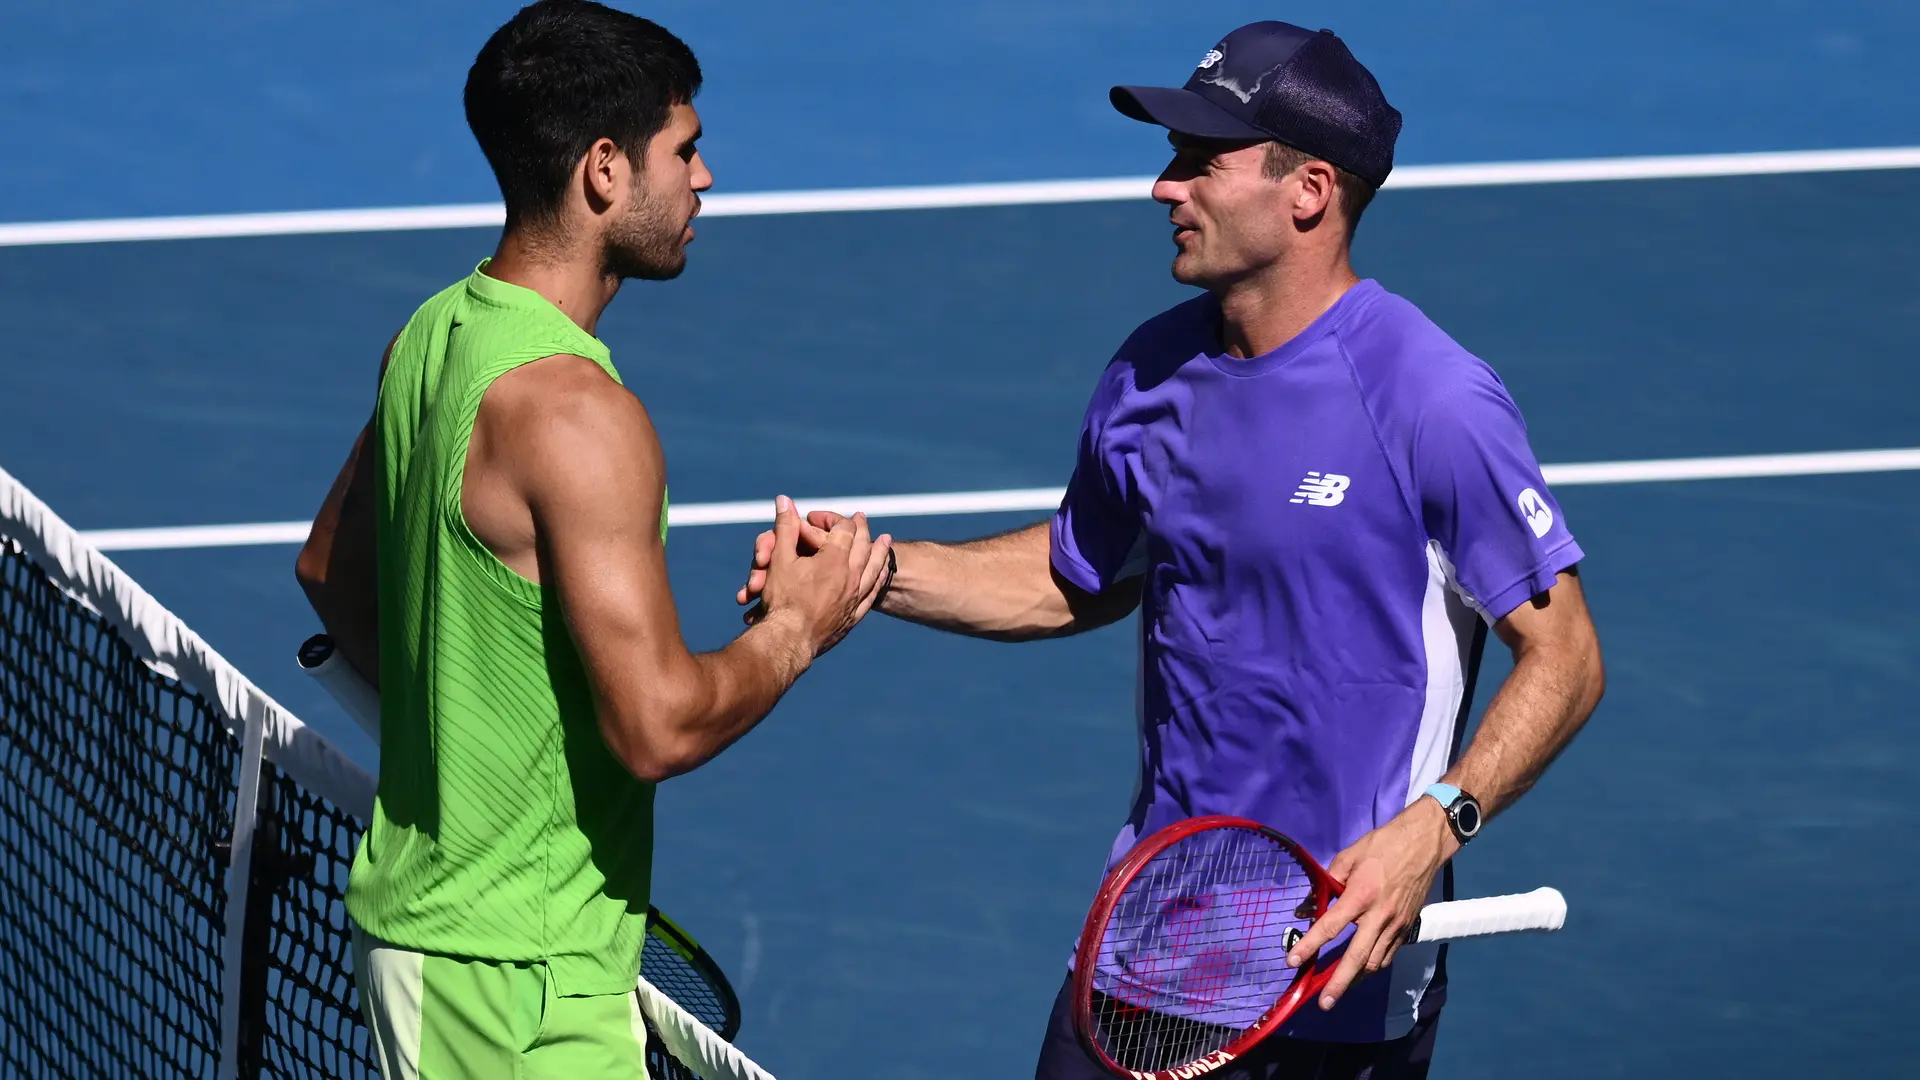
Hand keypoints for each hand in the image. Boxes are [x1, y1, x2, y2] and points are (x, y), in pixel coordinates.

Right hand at [753, 498, 889, 655]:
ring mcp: (855, 597)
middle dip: (863, 530)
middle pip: (864, 547)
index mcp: (835, 560)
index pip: (846, 531)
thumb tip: (785, 499)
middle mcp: (851, 577)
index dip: (843, 520)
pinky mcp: (853, 616)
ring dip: (880, 551)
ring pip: (874, 569)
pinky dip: (878, 579)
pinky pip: (872, 594)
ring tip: (886, 540)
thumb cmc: (782, 600)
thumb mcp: (780, 559)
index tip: (847, 515)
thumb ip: (785, 527)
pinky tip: (881, 574)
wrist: (789, 640)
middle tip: (863, 519)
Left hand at [1285, 798, 1458, 1010]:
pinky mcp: (1407, 927)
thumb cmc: (1382, 845)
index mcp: (1361, 894)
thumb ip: (1328, 883)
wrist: (1423, 844)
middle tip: (1324, 1003)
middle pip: (1357, 958)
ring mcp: (1396, 924)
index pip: (1331, 926)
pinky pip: (1388, 954)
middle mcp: (1379, 915)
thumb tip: (1309, 907)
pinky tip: (1362, 970)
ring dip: (1357, 978)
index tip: (1293, 961)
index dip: (1309, 946)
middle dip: (1339, 983)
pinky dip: (1373, 966)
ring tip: (1339, 989)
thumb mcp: (1349, 856)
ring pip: (1375, 962)